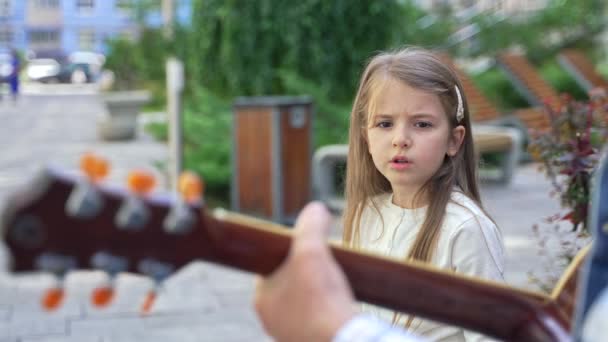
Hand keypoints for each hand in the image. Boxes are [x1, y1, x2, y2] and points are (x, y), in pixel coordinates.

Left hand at [254, 202, 355, 341]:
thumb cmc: (321, 297)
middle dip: (306, 271)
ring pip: (301, 301)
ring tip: (335, 279)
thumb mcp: (312, 251)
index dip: (290, 251)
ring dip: (317, 290)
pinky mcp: (307, 341)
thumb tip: (316, 208)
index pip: (270, 264)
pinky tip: (340, 301)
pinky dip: (326, 309)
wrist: (342, 340)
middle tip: (325, 261)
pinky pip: (315, 318)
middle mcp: (269, 319)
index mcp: (261, 299)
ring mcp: (288, 334)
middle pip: (287, 282)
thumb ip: (311, 225)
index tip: (308, 245)